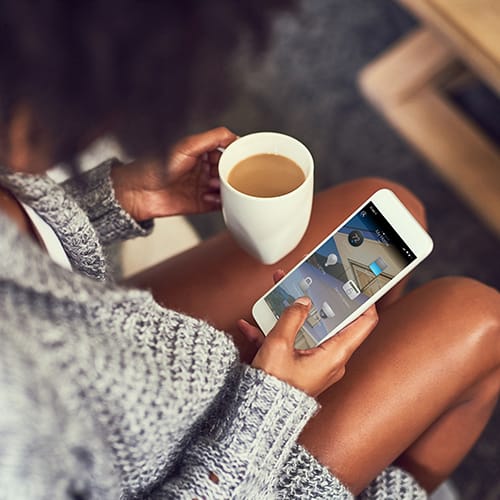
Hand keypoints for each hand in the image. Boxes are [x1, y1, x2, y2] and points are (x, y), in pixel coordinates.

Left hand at [111, 127, 236, 220]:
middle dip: (231, 174)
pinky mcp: (199, 204)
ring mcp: (201, 187)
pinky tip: (216, 199)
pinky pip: (218, 205)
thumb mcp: (186, 146)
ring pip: (225, 189)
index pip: (225, 151)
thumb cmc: (154, 166)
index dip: (235, 154)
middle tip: (231, 175)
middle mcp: (202, 170)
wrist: (137, 192)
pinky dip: (221, 203)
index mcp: (200, 153)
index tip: (246, 156)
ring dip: (226, 189)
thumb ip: (212, 138)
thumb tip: (234, 135)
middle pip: (227, 171)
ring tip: (218, 187)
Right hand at [239, 272, 377, 396]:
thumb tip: (303, 302)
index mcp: (335, 355)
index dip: (365, 301)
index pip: (364, 323)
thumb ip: (292, 318)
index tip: (359, 283)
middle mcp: (330, 359)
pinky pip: (290, 344)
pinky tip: (251, 326)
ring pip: (307, 329)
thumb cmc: (273, 389)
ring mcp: (315, 363)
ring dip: (290, 313)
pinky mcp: (300, 366)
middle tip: (309, 281)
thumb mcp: (279, 346)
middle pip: (330, 321)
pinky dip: (274, 333)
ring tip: (275, 295)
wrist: (258, 418)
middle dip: (316, 299)